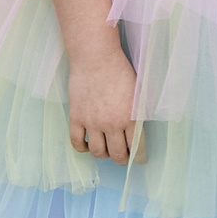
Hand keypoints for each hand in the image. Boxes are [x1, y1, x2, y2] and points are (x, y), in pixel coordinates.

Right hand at [68, 45, 139, 165]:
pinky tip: (87, 145)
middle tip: (123, 157)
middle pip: (117, 155)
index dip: (139, 157)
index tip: (140, 160)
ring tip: (106, 151)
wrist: (96, 58)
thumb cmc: (120, 70)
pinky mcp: (76, 118)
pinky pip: (77, 142)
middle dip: (122, 159)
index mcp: (130, 118)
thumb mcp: (138, 91)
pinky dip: (82, 148)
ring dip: (103, 155)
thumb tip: (140, 128)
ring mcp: (92, 123)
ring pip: (98, 152)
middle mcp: (111, 124)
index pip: (137, 147)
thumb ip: (139, 112)